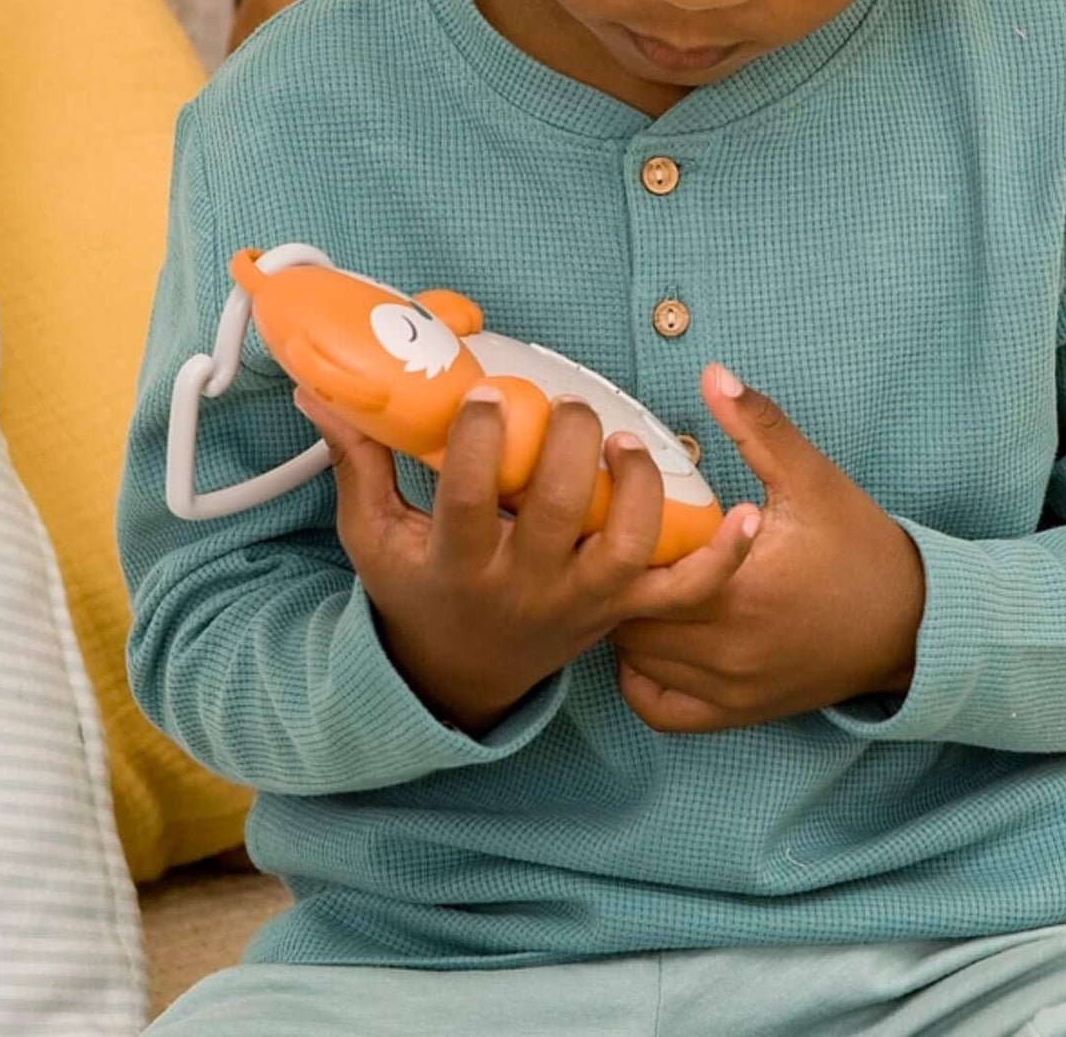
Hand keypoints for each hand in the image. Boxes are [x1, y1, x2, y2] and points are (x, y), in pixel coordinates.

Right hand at [293, 385, 760, 735]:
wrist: (460, 676)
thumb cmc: (416, 588)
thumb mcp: (374, 536)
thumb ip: (357, 463)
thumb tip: (318, 389)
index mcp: (456, 564)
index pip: (466, 500)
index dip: (478, 443)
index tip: (484, 393)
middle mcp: (522, 586)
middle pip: (554, 513)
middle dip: (566, 449)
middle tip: (569, 405)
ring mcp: (579, 602)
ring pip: (624, 549)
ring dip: (636, 490)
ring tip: (627, 440)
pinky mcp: (620, 611)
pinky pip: (681, 592)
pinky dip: (721, 558)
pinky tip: (746, 514)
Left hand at [611, 364, 926, 733]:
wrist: (912, 623)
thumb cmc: (859, 546)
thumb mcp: (812, 478)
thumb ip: (759, 425)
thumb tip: (712, 374)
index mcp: (738, 589)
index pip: (638, 571)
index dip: (618, 538)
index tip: (621, 509)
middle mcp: (727, 649)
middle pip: (626, 618)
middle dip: (617, 579)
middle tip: (619, 543)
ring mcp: (730, 688)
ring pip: (635, 663)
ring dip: (627, 624)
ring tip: (636, 582)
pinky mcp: (737, 712)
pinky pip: (659, 710)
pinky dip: (643, 678)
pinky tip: (653, 640)